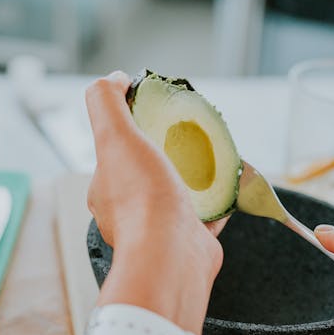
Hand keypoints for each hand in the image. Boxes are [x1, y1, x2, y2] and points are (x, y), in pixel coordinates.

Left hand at [85, 71, 225, 333]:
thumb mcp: (114, 136)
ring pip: (176, 198)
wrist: (174, 256)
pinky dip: (215, 204)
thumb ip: (106, 103)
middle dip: (164, 157)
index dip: (132, 132)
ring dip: (192, 181)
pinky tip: (227, 189)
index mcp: (106, 191)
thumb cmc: (143, 198)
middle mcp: (129, 214)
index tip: (156, 117)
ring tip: (211, 159)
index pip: (115, 155)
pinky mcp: (191, 242)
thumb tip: (114, 79)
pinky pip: (204, 218)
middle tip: (187, 138)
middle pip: (147, 175)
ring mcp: (160, 231)